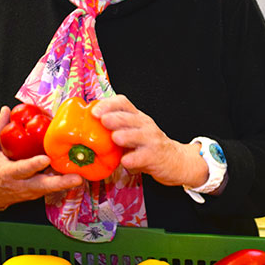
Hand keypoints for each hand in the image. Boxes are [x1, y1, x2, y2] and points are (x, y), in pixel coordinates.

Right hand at [0, 106, 82, 209]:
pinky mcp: (37, 193)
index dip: (34, 165)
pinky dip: (63, 183)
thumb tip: (6, 109)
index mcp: (7, 173)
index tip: (45, 159)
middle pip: (43, 186)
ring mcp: (30, 192)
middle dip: (60, 183)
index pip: (22, 170)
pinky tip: (76, 175)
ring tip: (81, 176)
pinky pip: (51, 188)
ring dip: (66, 183)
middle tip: (77, 178)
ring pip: (50, 189)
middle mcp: (21, 185)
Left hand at [92, 95, 208, 187]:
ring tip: (115, 138)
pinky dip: (133, 159)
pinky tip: (125, 162)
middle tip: (102, 120)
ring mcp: (151, 140)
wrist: (176, 161)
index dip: (108, 104)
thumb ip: (116, 129)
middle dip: (114, 118)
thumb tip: (87, 129)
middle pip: (129, 117)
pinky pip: (143, 157)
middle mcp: (145, 125)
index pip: (123, 102)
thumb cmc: (148, 147)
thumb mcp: (134, 133)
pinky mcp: (155, 156)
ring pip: (138, 135)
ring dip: (126, 136)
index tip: (94, 111)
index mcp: (137, 117)